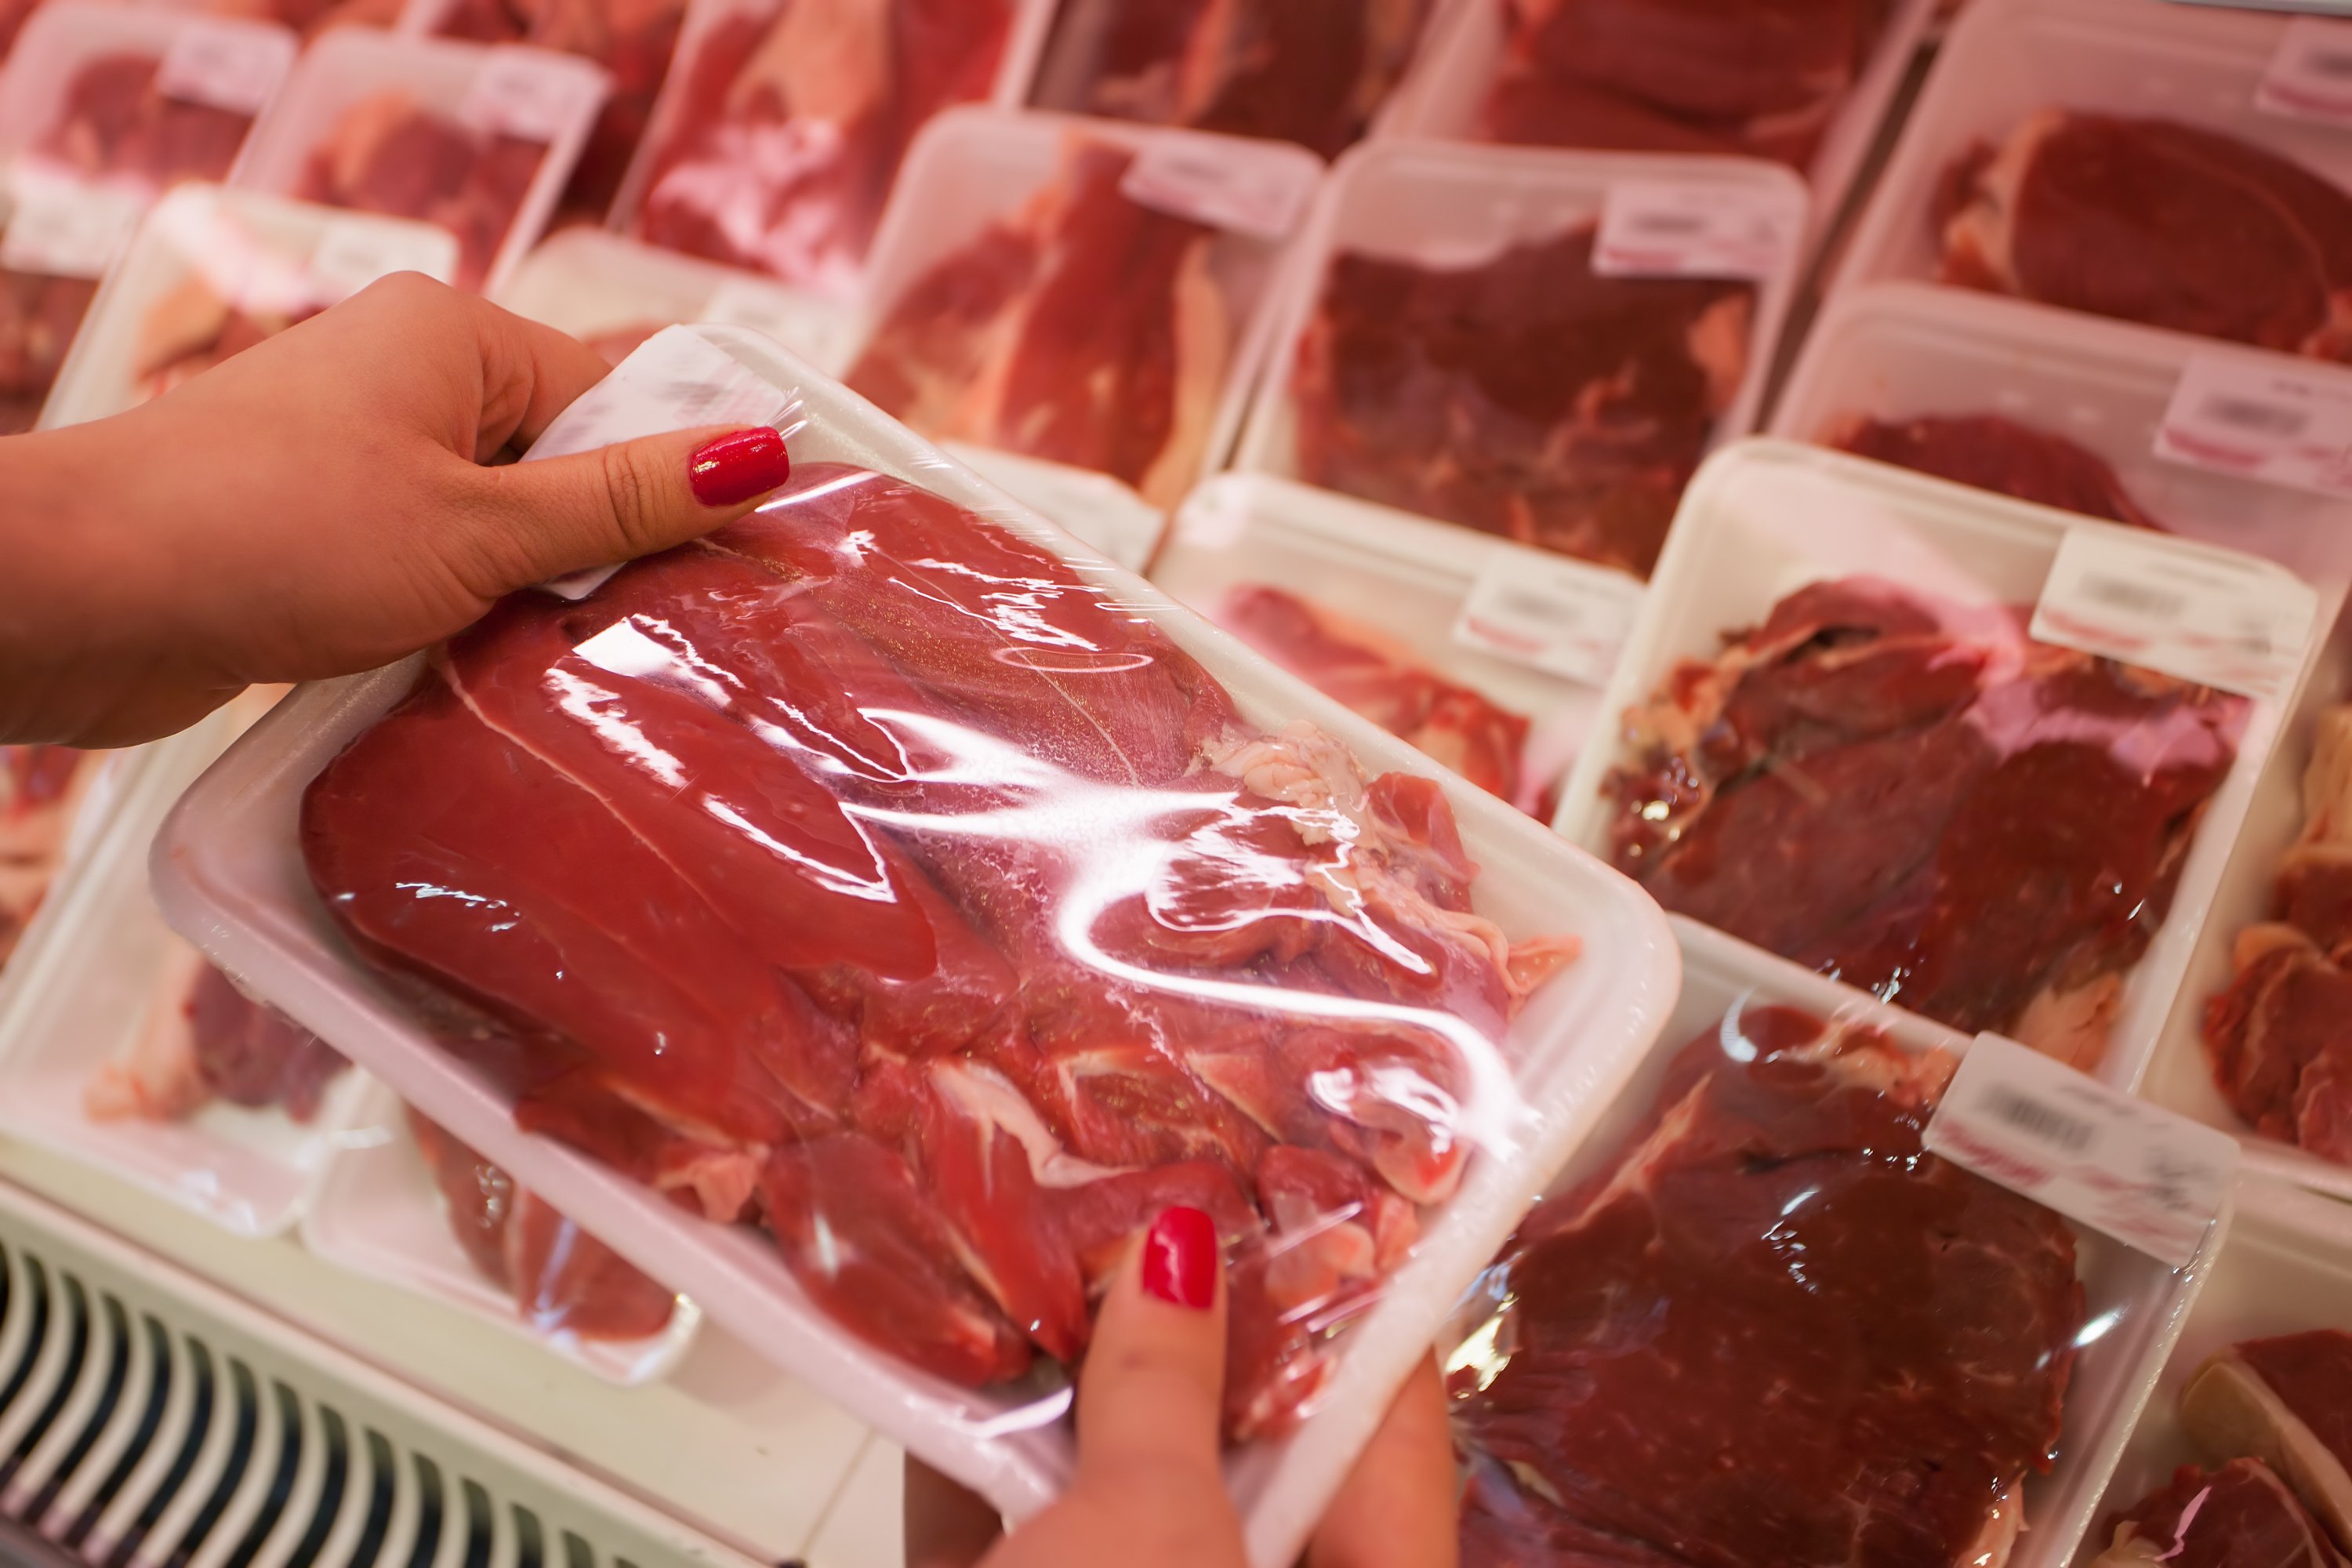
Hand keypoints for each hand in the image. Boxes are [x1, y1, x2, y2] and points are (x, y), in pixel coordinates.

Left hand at [0, 272, 790, 745]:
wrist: (77, 599)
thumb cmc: (274, 536)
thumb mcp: (480, 529)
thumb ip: (621, 501)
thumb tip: (760, 449)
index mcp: (455, 335)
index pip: (613, 397)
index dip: (671, 482)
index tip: (731, 569)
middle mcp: (407, 378)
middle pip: (561, 463)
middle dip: (600, 552)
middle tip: (651, 638)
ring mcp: (358, 455)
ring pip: (500, 527)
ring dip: (531, 599)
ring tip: (566, 667)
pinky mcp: (321, 531)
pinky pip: (437, 566)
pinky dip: (467, 618)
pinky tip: (486, 675)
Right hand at [903, 1207, 1459, 1567]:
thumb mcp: (1148, 1540)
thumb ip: (1168, 1387)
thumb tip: (1179, 1245)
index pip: (1389, 1417)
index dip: (1346, 1283)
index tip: (1286, 1161)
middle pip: (1248, 1439)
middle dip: (1182, 1310)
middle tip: (1139, 1167)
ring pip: (1122, 1481)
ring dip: (1074, 1365)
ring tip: (1043, 1210)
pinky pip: (1025, 1526)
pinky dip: (989, 1445)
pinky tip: (950, 1329)